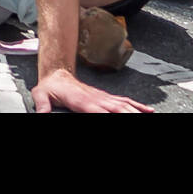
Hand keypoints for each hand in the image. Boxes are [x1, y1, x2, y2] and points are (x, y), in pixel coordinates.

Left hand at [31, 68, 152, 113]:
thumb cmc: (50, 87)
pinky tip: (148, 110)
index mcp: (83, 102)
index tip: (121, 120)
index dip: (111, 117)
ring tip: (151, 115)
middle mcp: (97, 99)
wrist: (57, 73)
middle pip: (118, 110)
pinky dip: (138, 106)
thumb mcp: (41, 95)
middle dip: (131, 115)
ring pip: (125, 106)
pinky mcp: (106, 98)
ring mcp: (103, 98)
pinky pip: (125, 101)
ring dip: (137, 111)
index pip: (100, 112)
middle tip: (146, 121)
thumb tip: (41, 115)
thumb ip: (42, 106)